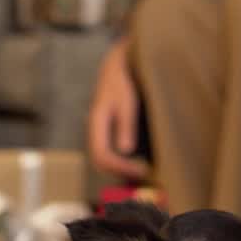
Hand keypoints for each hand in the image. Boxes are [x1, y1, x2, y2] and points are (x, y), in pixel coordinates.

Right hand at [88, 37, 148, 179]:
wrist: (117, 64)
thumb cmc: (123, 80)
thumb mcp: (127, 100)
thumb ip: (126, 124)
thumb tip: (126, 150)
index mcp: (96, 122)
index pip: (102, 155)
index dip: (120, 167)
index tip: (141, 170)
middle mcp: (95, 130)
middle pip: (100, 162)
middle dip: (120, 172)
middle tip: (145, 176)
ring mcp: (100, 131)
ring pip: (104, 159)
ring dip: (121, 169)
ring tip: (144, 172)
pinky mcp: (108, 131)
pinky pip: (110, 152)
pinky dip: (122, 161)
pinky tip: (139, 161)